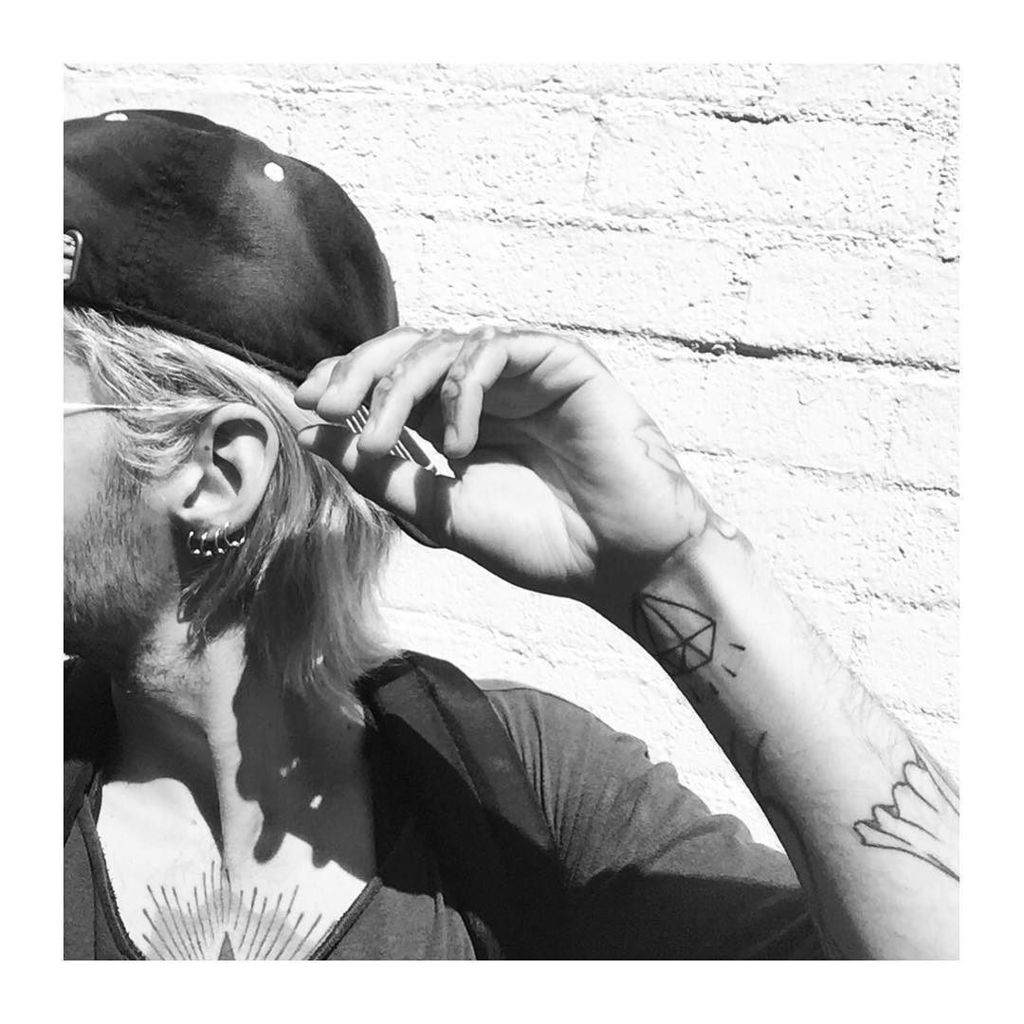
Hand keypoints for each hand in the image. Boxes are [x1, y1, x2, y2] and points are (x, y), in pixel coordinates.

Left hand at [294, 325, 712, 606]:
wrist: (620, 563)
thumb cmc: (541, 543)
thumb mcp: (441, 512)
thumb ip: (381, 474)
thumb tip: (311, 435)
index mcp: (461, 420)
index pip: (393, 379)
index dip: (347, 381)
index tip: (306, 403)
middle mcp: (491, 390)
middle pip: (410, 349)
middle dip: (359, 370)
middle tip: (323, 403)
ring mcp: (526, 373)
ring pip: (444, 345)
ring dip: (399, 388)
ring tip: (383, 443)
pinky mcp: (563, 362)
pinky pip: (494, 351)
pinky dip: (462, 392)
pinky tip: (457, 446)